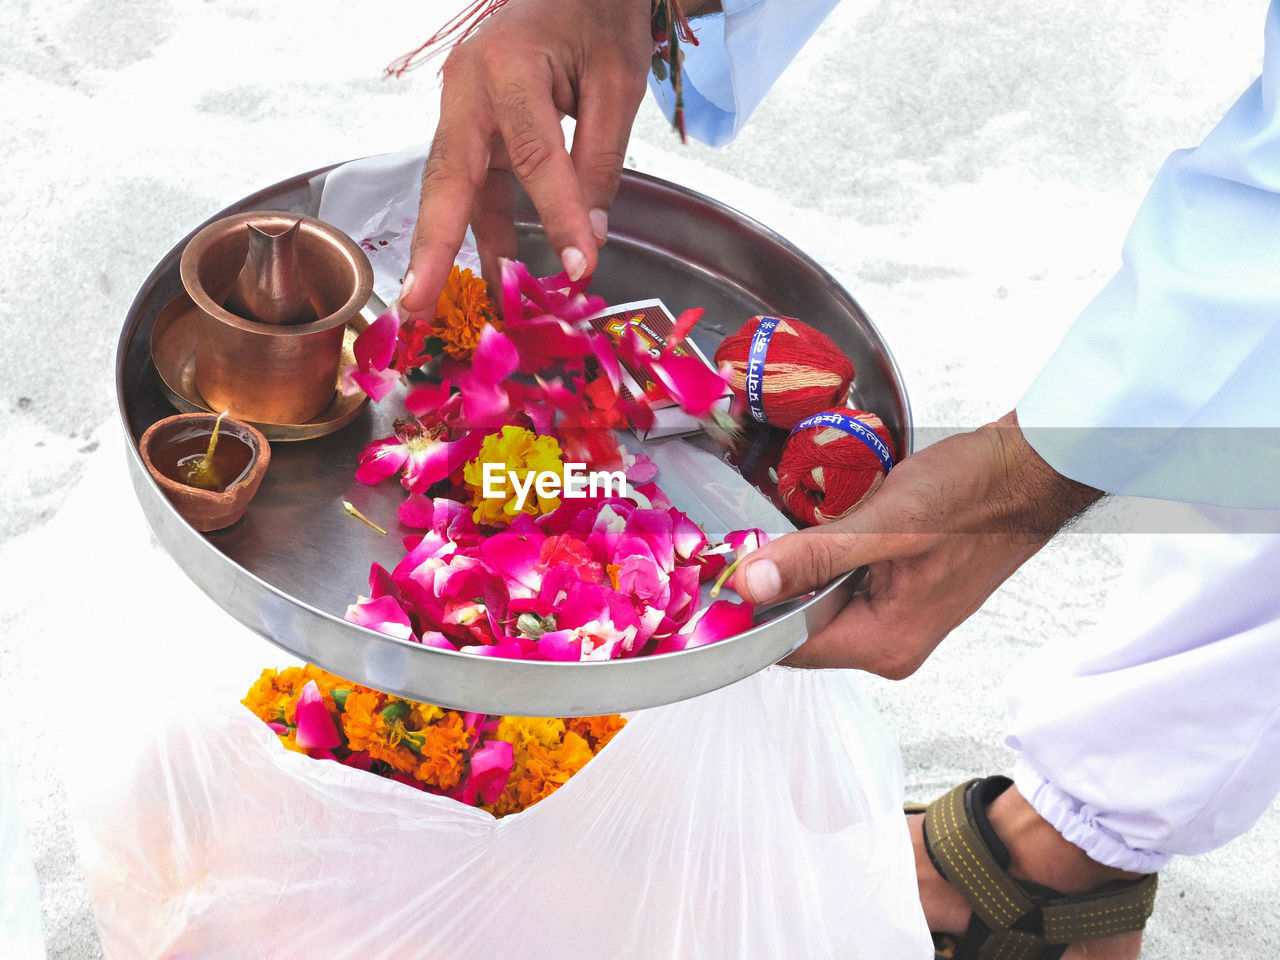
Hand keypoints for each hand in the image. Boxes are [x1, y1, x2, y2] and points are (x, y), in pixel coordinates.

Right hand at [400, 0, 653, 316]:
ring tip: (445, 304)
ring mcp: (462, 107)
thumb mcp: (617, 84)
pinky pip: (475, 184)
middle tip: (417, 302)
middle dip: (432, 245)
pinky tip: (499, 272)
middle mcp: (468, 86)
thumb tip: (589, 238)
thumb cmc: (598, 18)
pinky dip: (485, 228)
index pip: (533, 155)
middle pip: (447, 177)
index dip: (558, 215)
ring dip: (453, 247)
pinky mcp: (472, 126)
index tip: (579, 266)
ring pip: (453, 187)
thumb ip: (601, 160)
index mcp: (507, 65)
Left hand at [733, 411, 1102, 677]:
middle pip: (802, 625)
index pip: (789, 646)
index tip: (728, 568)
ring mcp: (898, 620)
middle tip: (767, 531)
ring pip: (821, 600)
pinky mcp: (902, 594)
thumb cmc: (975, 493)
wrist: (1029, 469)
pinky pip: (844, 583)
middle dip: (780, 580)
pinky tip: (838, 520)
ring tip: (813, 518)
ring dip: (806, 562)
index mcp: (886, 643)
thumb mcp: (887, 521)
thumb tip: (751, 585)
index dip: (753, 609)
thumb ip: (816, 557)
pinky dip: (830, 554)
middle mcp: (891, 644)